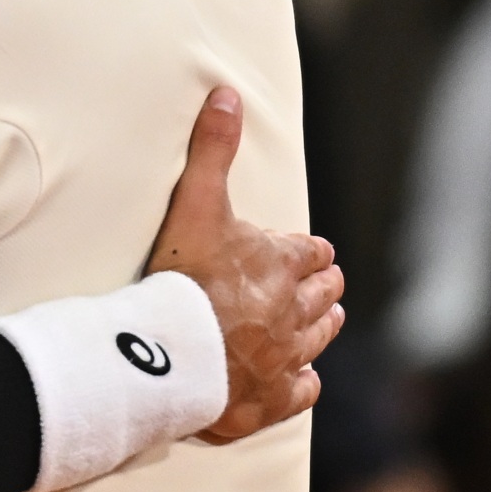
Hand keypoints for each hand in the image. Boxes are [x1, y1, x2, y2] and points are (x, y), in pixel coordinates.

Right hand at [143, 88, 342, 441]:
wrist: (167, 355)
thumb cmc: (183, 277)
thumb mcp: (197, 203)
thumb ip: (213, 149)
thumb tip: (227, 92)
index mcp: (283, 264)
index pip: (313, 253)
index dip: (310, 251)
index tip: (309, 253)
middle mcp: (295, 311)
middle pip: (323, 296)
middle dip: (322, 288)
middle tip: (320, 287)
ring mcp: (286, 357)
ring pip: (319, 339)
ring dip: (322, 327)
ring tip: (323, 321)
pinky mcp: (272, 399)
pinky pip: (302, 391)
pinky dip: (302, 383)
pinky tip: (300, 379)